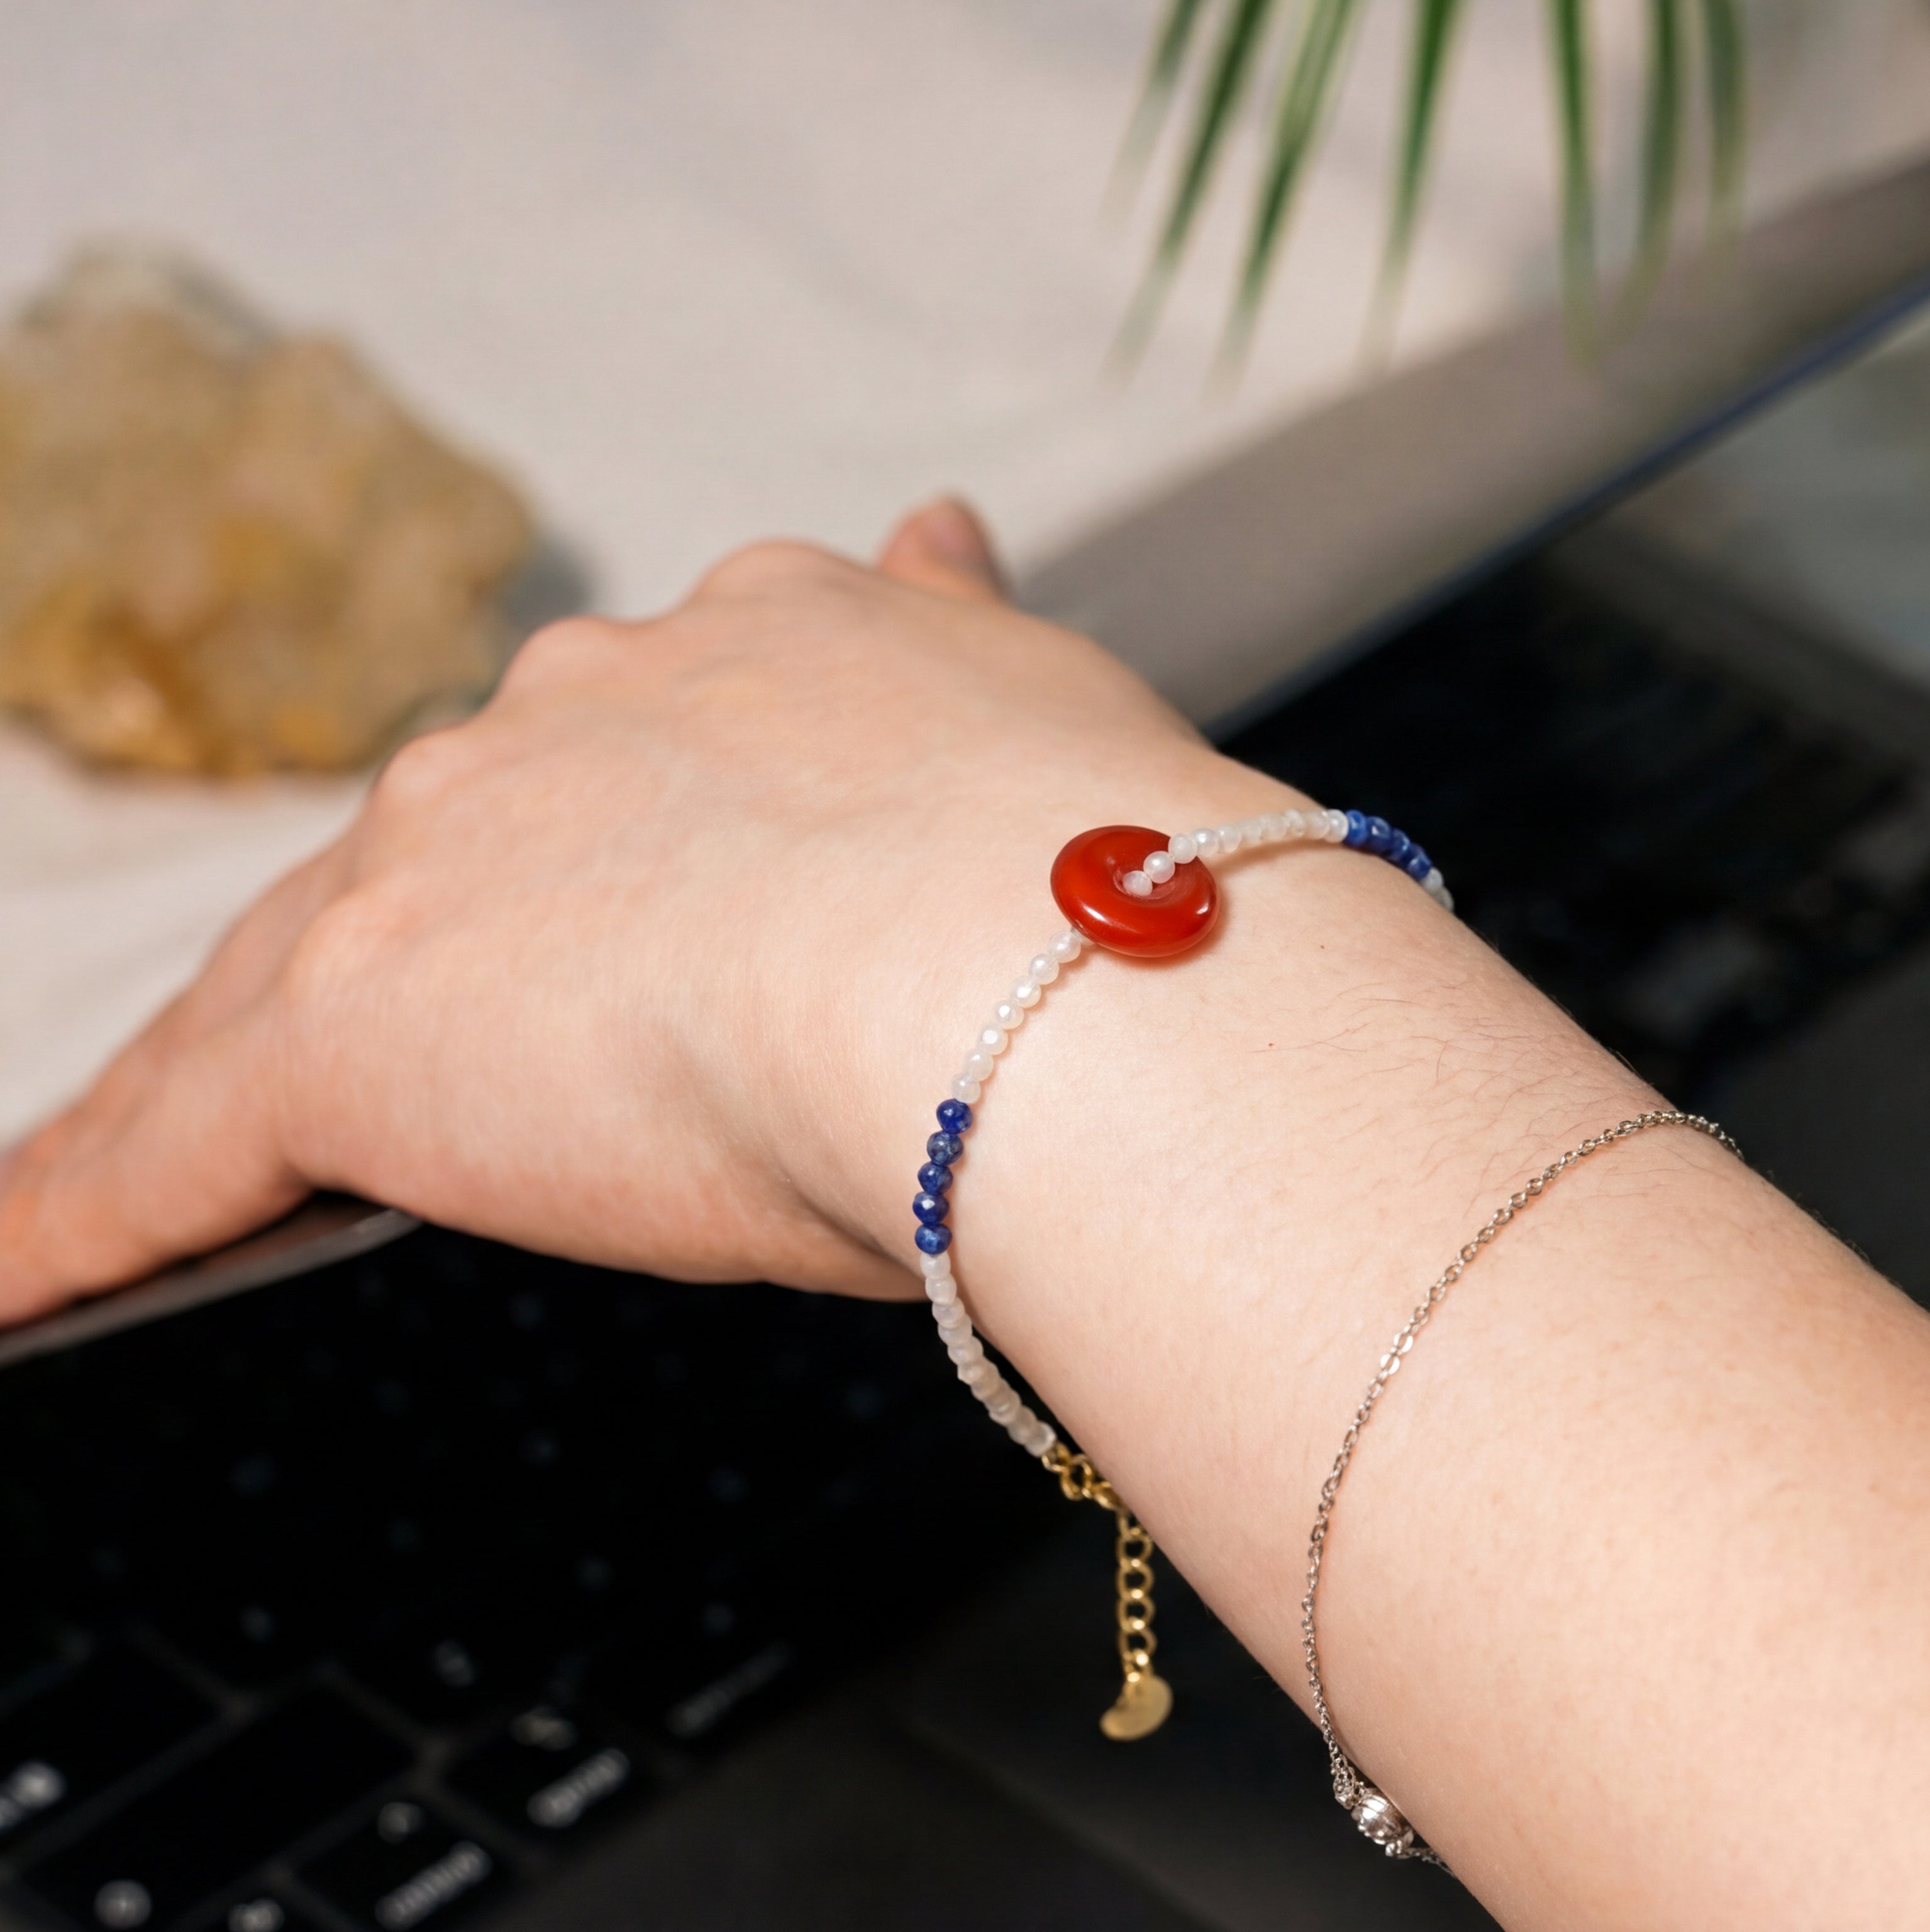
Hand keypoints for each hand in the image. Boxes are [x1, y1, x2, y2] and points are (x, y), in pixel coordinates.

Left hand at [0, 500, 1253, 1320]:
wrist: (1068, 973)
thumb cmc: (1112, 899)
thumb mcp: (1034, 720)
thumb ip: (952, 635)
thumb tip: (945, 531)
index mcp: (759, 652)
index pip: (615, 760)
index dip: (581, 852)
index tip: (579, 911)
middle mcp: (585, 709)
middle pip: (439, 858)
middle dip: (426, 964)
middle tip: (394, 1077)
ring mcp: (458, 847)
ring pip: (294, 981)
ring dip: (228, 1082)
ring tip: (135, 1190)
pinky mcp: (363, 1018)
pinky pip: (186, 1136)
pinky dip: (98, 1209)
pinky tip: (27, 1267)